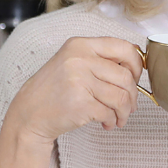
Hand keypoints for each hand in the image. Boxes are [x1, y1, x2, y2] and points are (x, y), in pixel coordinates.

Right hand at [5, 37, 143, 143]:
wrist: (29, 113)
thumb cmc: (55, 89)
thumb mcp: (73, 62)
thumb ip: (101, 60)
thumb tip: (138, 68)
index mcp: (81, 44)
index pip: (124, 47)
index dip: (137, 65)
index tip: (136, 77)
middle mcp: (80, 59)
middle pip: (126, 76)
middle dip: (133, 95)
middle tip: (130, 105)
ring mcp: (79, 80)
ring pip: (121, 97)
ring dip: (125, 111)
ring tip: (119, 117)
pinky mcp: (80, 103)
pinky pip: (109, 112)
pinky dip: (112, 121)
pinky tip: (106, 123)